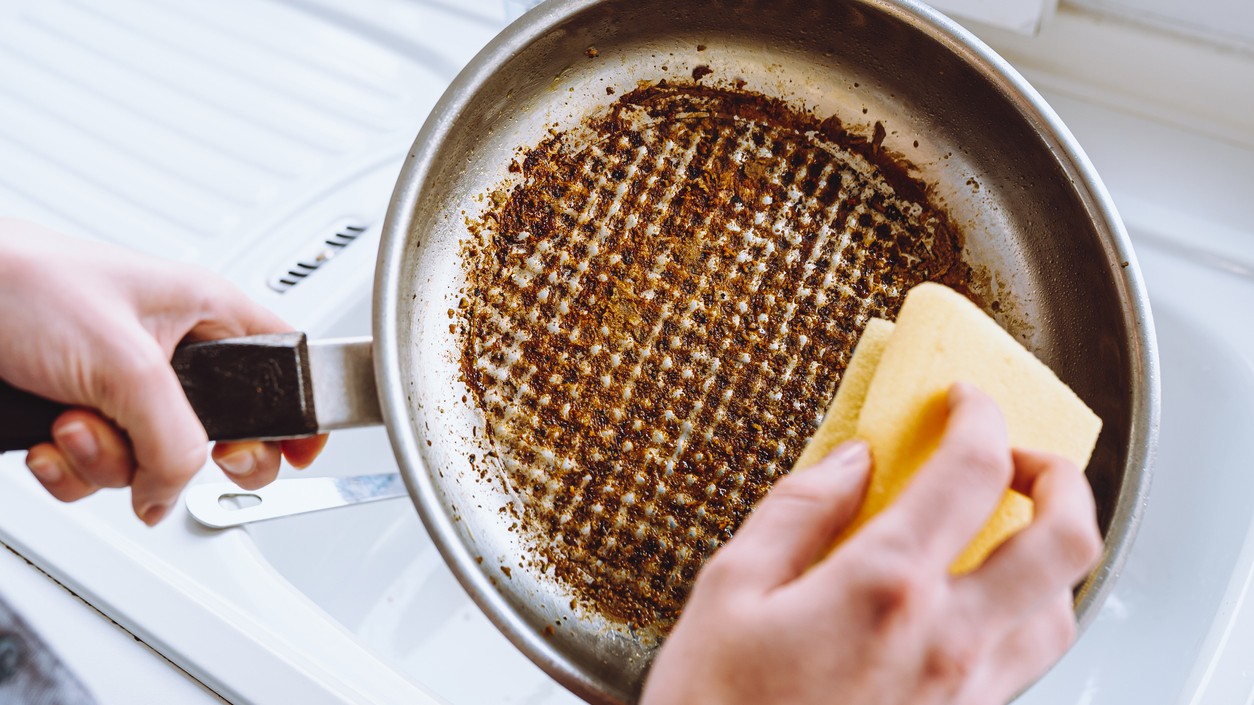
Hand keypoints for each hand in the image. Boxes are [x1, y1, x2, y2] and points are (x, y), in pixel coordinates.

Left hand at [0, 220, 325, 524]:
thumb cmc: (21, 282)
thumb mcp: (125, 363)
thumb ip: (174, 437)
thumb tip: (176, 490)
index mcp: (206, 313)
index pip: (283, 365)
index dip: (297, 412)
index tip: (300, 453)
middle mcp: (171, 354)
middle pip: (220, 434)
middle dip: (183, 457)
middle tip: (170, 459)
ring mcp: (123, 390)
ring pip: (152, 462)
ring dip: (107, 460)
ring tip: (74, 423)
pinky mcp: (80, 416)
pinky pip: (100, 472)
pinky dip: (70, 469)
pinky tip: (50, 438)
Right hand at [640, 383, 1101, 704]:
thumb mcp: (729, 590)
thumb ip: (797, 511)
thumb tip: (850, 461)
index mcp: (884, 587)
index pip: (972, 470)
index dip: (978, 414)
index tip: (961, 399)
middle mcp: (946, 640)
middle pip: (1063, 538)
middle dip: (1057, 475)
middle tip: (1015, 454)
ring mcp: (964, 691)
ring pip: (1061, 607)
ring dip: (1052, 550)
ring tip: (1009, 525)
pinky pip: (1028, 659)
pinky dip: (1028, 610)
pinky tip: (981, 601)